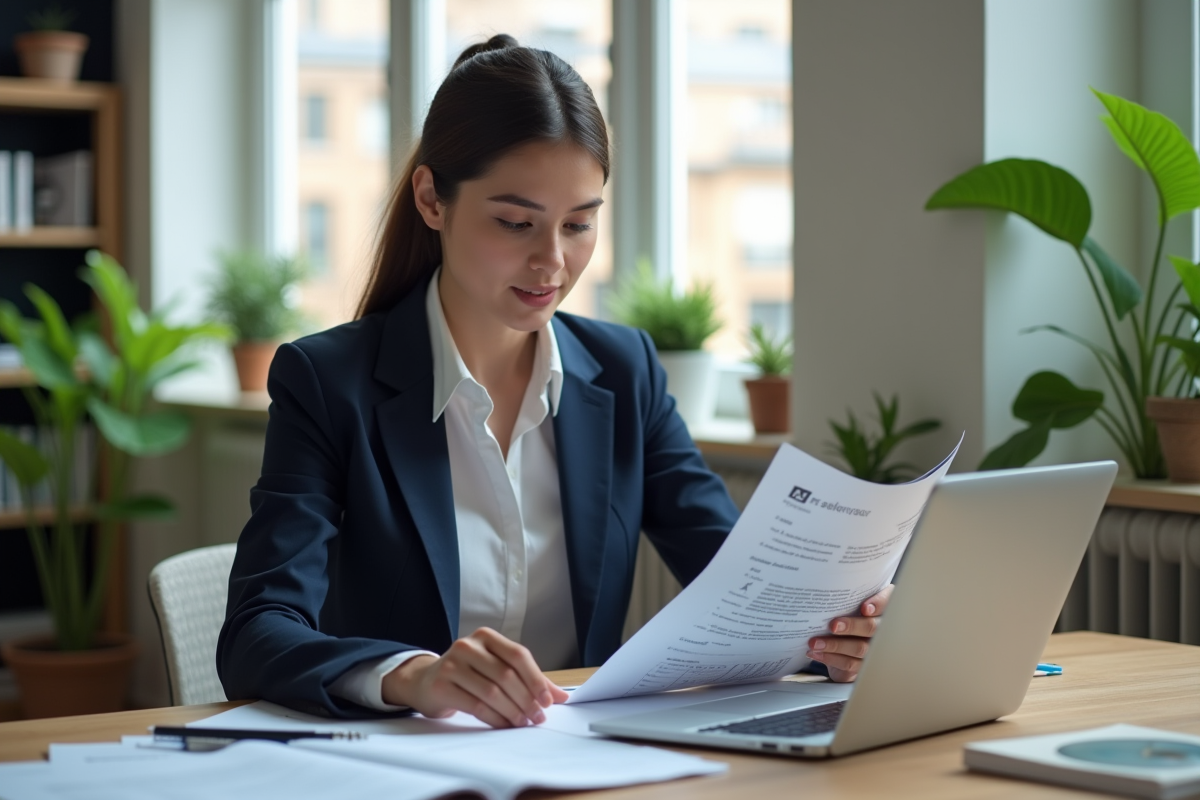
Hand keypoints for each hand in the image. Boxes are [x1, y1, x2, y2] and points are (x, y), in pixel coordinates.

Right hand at [381, 627, 569, 727]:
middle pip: (506, 675)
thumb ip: (528, 679)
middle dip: (526, 699)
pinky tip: (504, 725)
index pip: (518, 655)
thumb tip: (561, 696)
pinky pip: (475, 705)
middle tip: (538, 717)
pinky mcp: (441, 685)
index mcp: (486, 636)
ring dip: (512, 711)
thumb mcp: (496, 668)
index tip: (548, 701)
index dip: (536, 679)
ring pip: (492, 692)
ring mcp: (452, 664)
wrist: (426, 681)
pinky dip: (494, 718)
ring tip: (523, 723)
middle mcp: (468, 645)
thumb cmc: (468, 674)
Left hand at [807, 584, 892, 682]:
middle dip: (852, 626)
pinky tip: (816, 653)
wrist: (846, 643)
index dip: (878, 604)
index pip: (886, 602)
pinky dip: (830, 658)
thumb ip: (847, 599)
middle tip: (833, 625)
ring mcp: (874, 649)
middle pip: (871, 627)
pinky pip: (849, 664)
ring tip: (815, 642)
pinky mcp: (863, 665)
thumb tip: (826, 594)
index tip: (864, 608)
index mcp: (882, 607)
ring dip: (835, 645)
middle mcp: (883, 628)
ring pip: (859, 648)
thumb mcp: (849, 604)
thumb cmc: (848, 616)